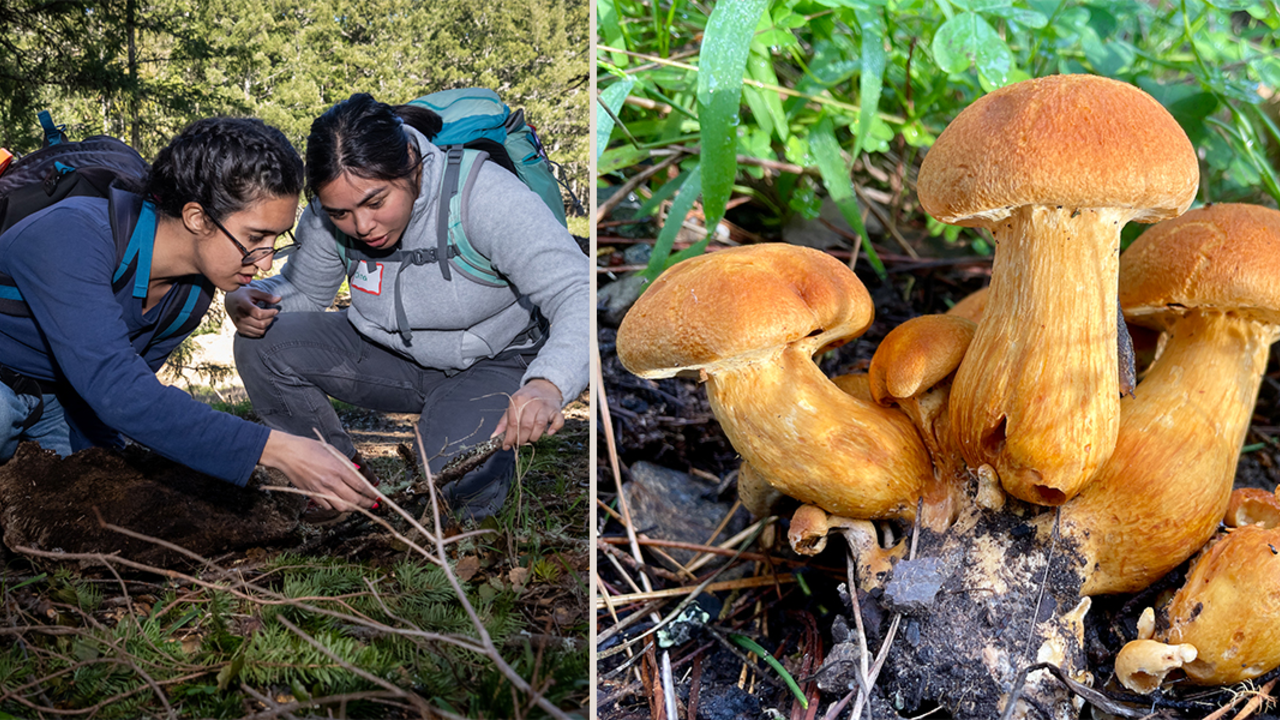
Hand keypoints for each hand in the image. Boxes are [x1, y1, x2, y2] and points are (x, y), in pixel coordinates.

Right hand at [225, 287, 280, 337]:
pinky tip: (262, 322)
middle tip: (272, 314)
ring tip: (267, 318)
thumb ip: (267, 296)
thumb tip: (279, 299)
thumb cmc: (243, 295)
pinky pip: (256, 334)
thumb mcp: (254, 292)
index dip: (270, 313)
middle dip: (270, 319)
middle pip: (261, 324)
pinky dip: (262, 330)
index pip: (259, 314)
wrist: (229, 301)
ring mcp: (240, 325)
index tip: (276, 310)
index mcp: (243, 305)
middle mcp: (240, 317)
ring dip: (267, 325)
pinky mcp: (240, 330)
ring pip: (260, 331)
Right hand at [260, 431, 379, 510]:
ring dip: (353, 507)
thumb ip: (347, 463)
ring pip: (342, 507)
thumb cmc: (309, 448)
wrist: (287, 453)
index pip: (361, 486)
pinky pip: (328, 507)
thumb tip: (358, 471)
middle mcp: (331, 481)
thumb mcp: (332, 450)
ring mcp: (321, 490)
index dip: (371, 493)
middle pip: (354, 500)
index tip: (376, 496)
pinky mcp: (312, 495)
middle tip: (372, 503)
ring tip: (358, 504)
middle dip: (366, 503)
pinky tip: (340, 502)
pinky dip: (336, 506)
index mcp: (338, 468)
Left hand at [492, 379, 564, 449]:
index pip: (512, 423)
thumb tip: (494, 437)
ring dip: (534, 436)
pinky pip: (558, 421)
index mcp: (518, 400)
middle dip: (521, 439)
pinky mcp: (556, 410)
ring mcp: (545, 406)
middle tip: (520, 442)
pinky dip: (554, 428)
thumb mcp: (512, 405)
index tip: (507, 446)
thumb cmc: (527, 398)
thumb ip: (504, 422)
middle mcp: (532, 402)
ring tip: (531, 438)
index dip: (509, 437)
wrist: (544, 385)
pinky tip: (549, 433)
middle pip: (526, 426)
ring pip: (540, 425)